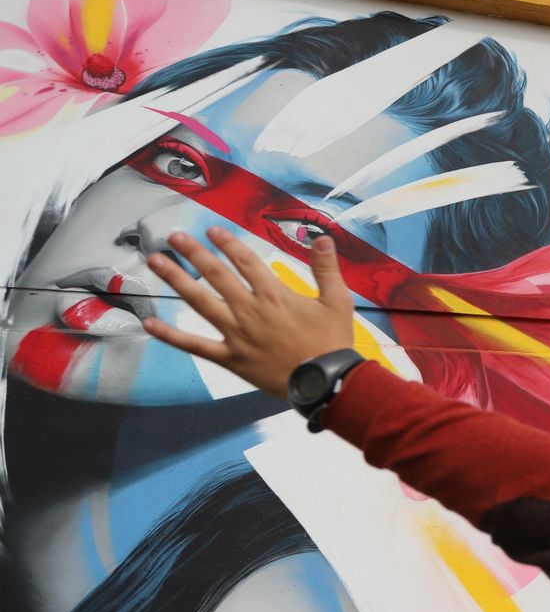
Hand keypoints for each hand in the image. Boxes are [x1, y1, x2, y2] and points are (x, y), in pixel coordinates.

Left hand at [142, 227, 355, 399]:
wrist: (323, 381)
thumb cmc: (331, 341)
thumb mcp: (338, 301)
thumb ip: (326, 268)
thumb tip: (322, 238)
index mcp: (274, 294)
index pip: (246, 262)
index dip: (228, 243)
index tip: (212, 230)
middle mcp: (249, 309)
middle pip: (216, 275)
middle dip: (194, 253)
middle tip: (175, 237)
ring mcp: (235, 334)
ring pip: (200, 302)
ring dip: (176, 280)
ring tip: (156, 262)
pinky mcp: (229, 357)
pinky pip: (194, 345)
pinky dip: (170, 335)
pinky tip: (149, 324)